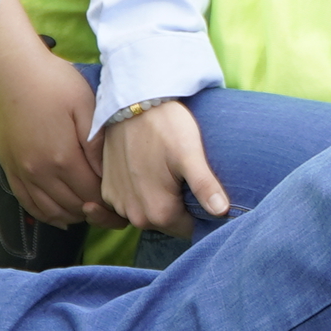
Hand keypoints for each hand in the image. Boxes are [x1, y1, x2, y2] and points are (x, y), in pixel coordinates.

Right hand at [0, 0, 117, 229]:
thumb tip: (109, 174)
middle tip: (115, 207)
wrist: (11, 71)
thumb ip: (97, 144)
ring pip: (53, 211)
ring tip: (92, 208)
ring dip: (76, 214)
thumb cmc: (54, 82)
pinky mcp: (10, 169)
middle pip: (75, 207)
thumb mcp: (86, 106)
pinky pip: (30, 204)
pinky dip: (49, 214)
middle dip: (98, 211)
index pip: (94, 194)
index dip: (112, 202)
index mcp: (63, 158)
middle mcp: (41, 172)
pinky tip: (63, 214)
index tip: (126, 198)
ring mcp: (23, 173)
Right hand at [99, 99, 227, 239]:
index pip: (189, 229)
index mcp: (158, 213)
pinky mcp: (108, 190)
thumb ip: (205, 187)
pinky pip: (130, 203)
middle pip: (168, 223)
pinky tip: (148, 172)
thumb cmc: (165, 126)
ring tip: (167, 174)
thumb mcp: (191, 155)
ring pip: (148, 214)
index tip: (207, 195)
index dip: (201, 214)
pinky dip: (140, 194)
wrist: (131, 102)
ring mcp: (118, 203)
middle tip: (187, 179)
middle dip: (180, 209)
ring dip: (159, 201)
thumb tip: (222, 212)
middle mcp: (134, 215)